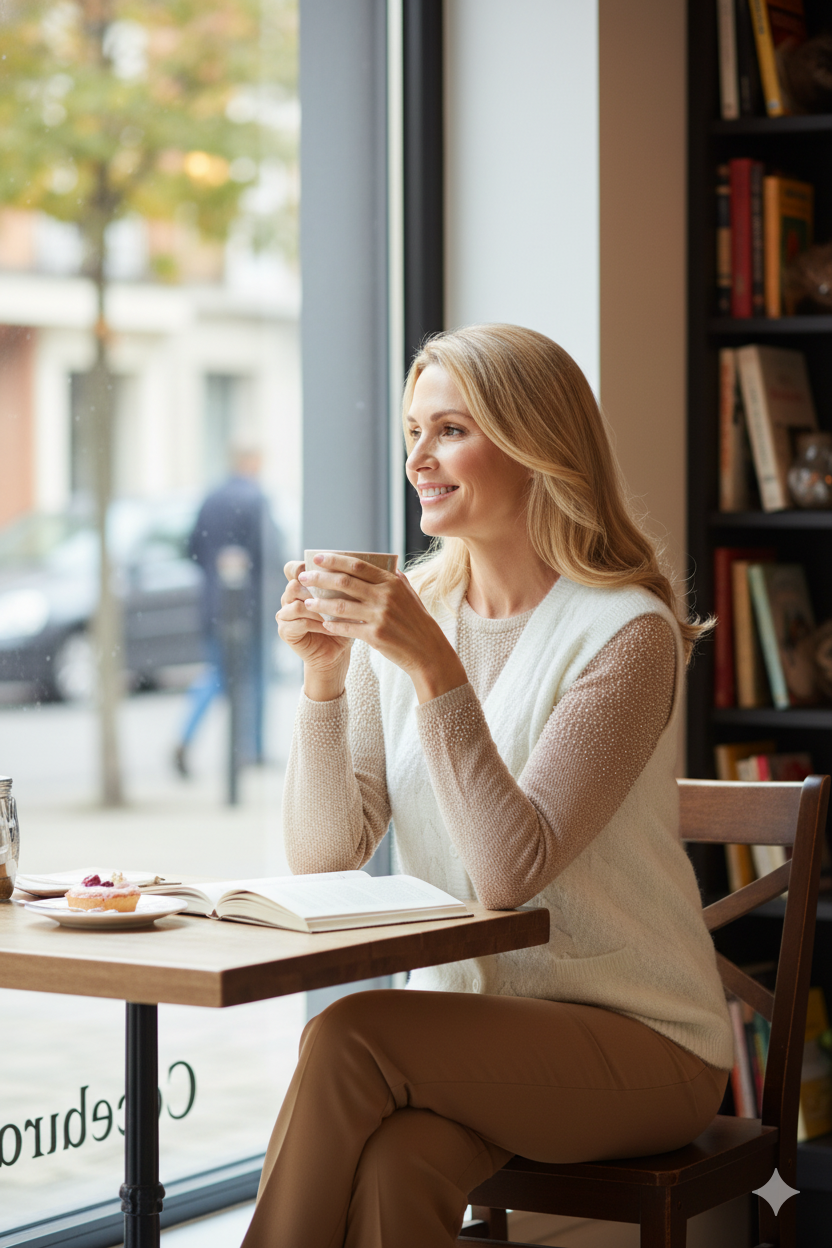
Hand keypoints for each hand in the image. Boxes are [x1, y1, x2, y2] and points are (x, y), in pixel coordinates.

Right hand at [277, 560, 352, 699]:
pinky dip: (316, 624)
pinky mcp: (285, 630)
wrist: (336, 651)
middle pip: (294, 584)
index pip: (293, 568)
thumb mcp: (346, 601)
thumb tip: (359, 566)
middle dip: (315, 589)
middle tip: (335, 595)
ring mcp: (284, 613)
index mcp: (300, 585)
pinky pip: (299, 622)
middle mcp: (288, 597)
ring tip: (334, 613)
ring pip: (296, 603)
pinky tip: (330, 627)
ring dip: (317, 608)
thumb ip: (344, 585)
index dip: (303, 567)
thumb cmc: (343, 622)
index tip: (322, 569)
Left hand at [299, 553, 466, 702]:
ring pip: (340, 605)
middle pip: (344, 582)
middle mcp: (385, 596)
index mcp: (392, 582)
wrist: (428, 651)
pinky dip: (333, 625)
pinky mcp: (375, 636)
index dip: (335, 560)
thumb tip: (384, 565)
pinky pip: (346, 628)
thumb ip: (396, 580)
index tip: (317, 558)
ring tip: (307, 602)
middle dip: (320, 578)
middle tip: (303, 577)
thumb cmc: (417, 622)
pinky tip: (323, 624)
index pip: (357, 565)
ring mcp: (380, 616)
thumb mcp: (410, 595)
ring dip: (320, 603)